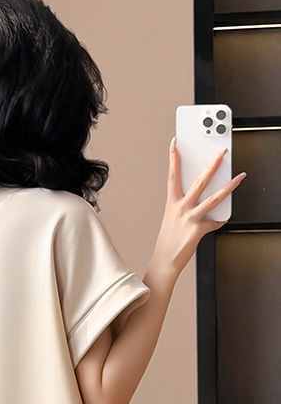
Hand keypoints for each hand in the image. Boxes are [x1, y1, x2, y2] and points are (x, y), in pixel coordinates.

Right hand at [150, 136, 246, 283]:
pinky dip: (219, 221)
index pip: (173, 175)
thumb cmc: (169, 239)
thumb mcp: (173, 218)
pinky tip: (220, 220)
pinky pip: (215, 222)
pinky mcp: (199, 230)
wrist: (165, 261)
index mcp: (172, 203)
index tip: (176, 143)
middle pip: (200, 181)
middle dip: (212, 165)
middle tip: (221, 152)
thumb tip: (204, 197)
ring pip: (214, 198)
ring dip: (229, 186)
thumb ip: (187, 205)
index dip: (174, 158)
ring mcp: (190, 218)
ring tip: (239, 177)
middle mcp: (181, 208)